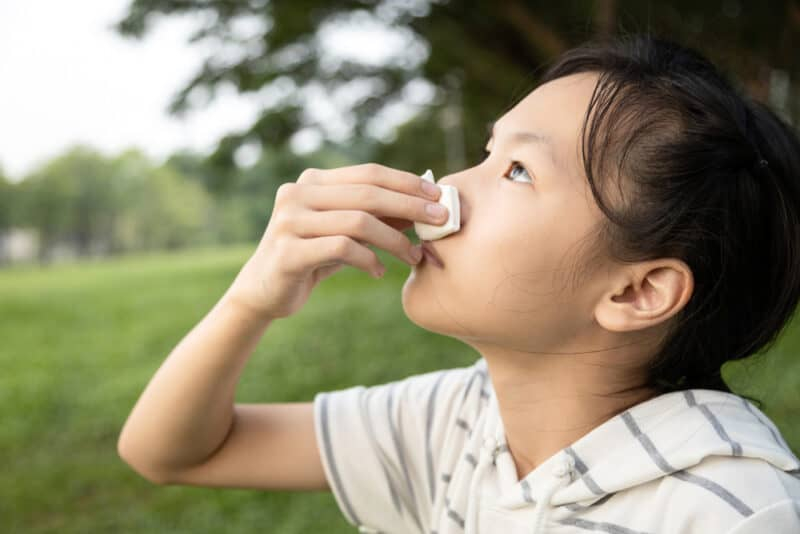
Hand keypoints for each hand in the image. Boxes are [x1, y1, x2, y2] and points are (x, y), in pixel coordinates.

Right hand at [225, 163, 447, 319]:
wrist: (264, 292)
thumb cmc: (312, 258)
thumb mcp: (346, 233)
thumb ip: (375, 216)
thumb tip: (425, 205)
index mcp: (312, 182)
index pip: (368, 173)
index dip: (406, 182)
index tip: (437, 195)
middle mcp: (297, 194)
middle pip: (367, 193)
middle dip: (410, 206)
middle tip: (440, 221)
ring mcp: (289, 221)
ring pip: (358, 221)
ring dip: (395, 239)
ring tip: (413, 256)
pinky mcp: (288, 252)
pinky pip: (342, 249)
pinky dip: (369, 260)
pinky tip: (380, 272)